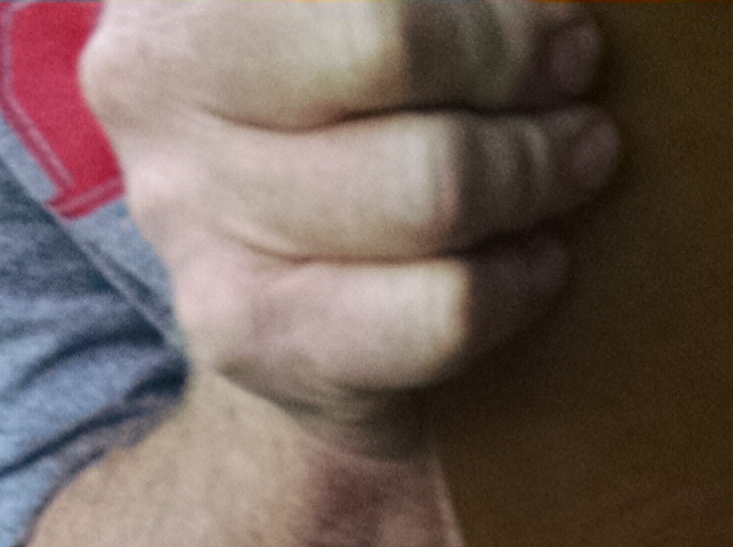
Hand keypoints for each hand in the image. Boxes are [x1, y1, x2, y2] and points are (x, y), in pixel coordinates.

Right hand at [82, 0, 616, 455]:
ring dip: (533, 173)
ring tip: (575, 160)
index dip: (489, 11)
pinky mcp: (242, 329)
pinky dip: (514, 283)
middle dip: (518, 73)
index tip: (561, 23)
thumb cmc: (334, 120)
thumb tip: (546, 9)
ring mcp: (185, 209)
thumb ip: (420, 15)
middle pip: (391, 47)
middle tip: (578, 88)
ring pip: (426, 187)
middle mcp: (155, 75)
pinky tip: (539, 260)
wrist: (275, 304)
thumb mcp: (341, 30)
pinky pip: (436, 308)